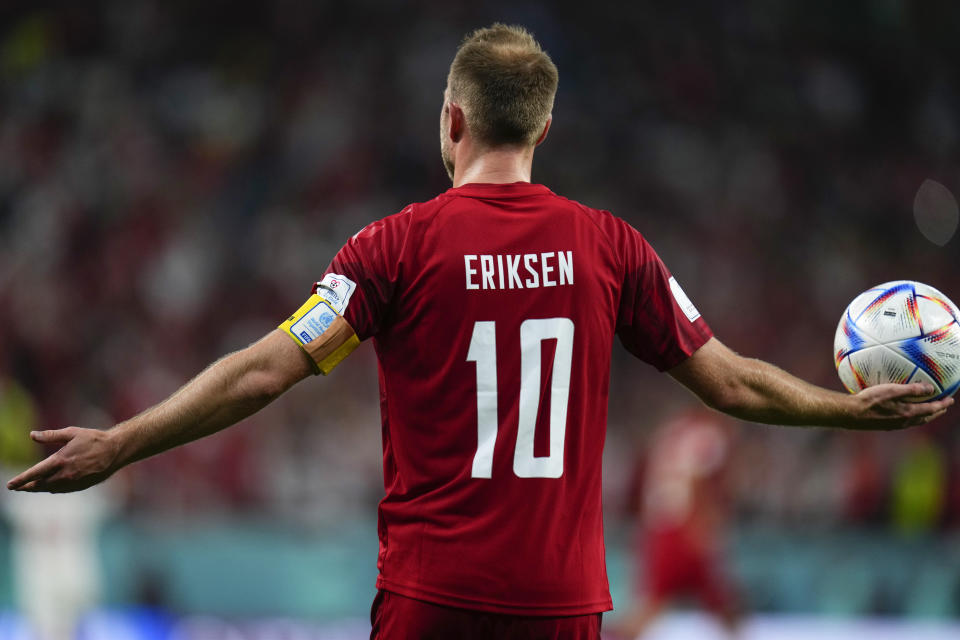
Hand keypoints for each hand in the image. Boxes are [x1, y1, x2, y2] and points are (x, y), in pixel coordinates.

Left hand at [6, 427, 120, 492]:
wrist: (116, 450)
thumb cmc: (94, 438)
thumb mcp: (72, 433)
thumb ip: (50, 435)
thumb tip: (32, 435)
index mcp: (60, 460)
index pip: (34, 474)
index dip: (20, 480)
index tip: (10, 485)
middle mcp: (65, 474)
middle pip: (40, 485)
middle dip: (27, 487)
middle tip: (17, 487)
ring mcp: (73, 482)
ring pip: (50, 489)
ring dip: (39, 489)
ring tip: (31, 487)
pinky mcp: (81, 486)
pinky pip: (62, 490)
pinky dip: (53, 489)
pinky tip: (50, 486)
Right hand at [853, 383, 954, 428]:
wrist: (852, 414)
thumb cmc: (870, 400)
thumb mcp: (892, 390)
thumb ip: (911, 389)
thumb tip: (930, 388)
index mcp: (908, 413)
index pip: (931, 409)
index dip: (942, 404)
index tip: (950, 399)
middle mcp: (904, 422)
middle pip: (926, 417)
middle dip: (936, 412)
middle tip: (943, 406)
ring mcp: (895, 425)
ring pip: (916, 421)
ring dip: (925, 415)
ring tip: (928, 410)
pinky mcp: (886, 425)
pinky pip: (905, 421)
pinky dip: (912, 416)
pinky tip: (904, 411)